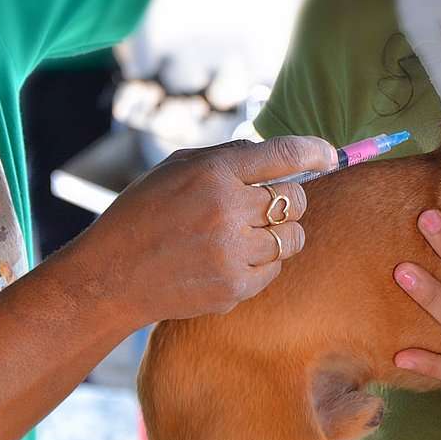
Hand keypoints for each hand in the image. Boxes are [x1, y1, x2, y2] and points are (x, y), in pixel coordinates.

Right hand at [70, 137, 334, 327]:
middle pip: (296, 199)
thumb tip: (280, 155)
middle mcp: (228, 210)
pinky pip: (275, 269)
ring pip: (293, 237)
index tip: (328, 155)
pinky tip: (233, 259)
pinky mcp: (235, 288)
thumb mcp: (177, 169)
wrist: (111, 276)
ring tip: (247, 234)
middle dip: (287, 200)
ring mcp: (233, 252)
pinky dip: (263, 263)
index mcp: (213, 172)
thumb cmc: (144, 215)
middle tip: (264, 206)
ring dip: (279, 234)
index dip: (315, 151)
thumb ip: (228, 159)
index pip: (284, 155)